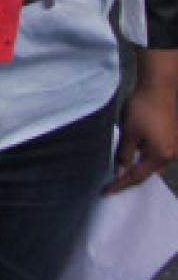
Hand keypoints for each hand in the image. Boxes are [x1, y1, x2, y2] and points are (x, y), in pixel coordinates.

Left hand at [108, 60, 177, 192]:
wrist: (159, 88)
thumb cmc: (142, 109)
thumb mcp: (128, 132)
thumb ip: (124, 154)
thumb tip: (121, 171)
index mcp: (160, 156)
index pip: (136, 176)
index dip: (121, 184)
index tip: (106, 191)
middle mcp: (170, 155)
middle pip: (147, 173)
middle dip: (130, 178)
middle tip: (113, 184)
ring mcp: (173, 147)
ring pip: (152, 164)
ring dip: (137, 168)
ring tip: (121, 172)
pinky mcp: (172, 139)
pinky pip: (156, 155)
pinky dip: (144, 158)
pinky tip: (133, 157)